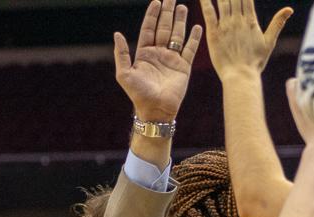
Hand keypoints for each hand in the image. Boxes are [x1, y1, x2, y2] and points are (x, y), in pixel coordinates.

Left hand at [115, 0, 202, 121]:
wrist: (156, 109)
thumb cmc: (138, 94)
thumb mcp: (124, 74)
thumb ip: (121, 54)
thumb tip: (117, 34)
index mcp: (144, 54)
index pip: (149, 29)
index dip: (152, 15)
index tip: (157, 1)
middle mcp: (159, 54)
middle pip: (164, 28)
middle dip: (167, 12)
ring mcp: (172, 59)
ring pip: (177, 35)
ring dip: (180, 21)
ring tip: (183, 6)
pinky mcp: (184, 66)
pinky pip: (190, 49)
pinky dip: (194, 38)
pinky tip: (197, 26)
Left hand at [201, 0, 292, 77]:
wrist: (241, 76)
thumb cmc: (255, 61)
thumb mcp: (269, 41)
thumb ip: (277, 23)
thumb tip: (289, 9)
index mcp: (250, 20)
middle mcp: (238, 20)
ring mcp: (225, 26)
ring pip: (222, 1)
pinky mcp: (213, 34)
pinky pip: (209, 14)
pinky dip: (206, 2)